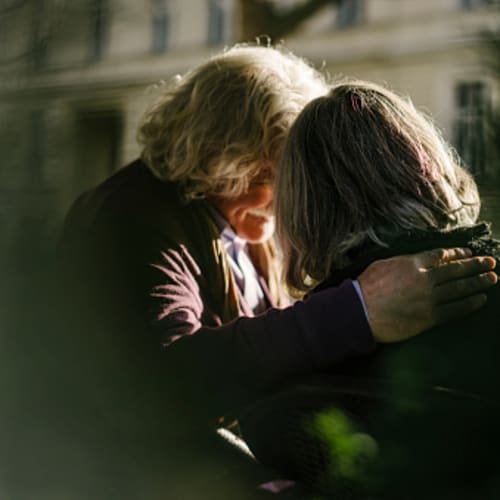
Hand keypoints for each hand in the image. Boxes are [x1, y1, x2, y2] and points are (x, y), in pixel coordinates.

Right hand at [358, 248, 496, 342]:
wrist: (360, 312)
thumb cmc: (366, 287)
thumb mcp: (383, 264)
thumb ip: (404, 261)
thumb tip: (418, 259)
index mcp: (412, 263)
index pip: (441, 255)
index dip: (457, 253)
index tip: (468, 253)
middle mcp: (425, 279)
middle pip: (455, 270)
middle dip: (475, 264)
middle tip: (490, 261)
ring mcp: (429, 298)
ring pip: (459, 288)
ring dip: (478, 282)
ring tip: (492, 277)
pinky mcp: (429, 317)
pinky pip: (455, 310)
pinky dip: (470, 304)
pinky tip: (481, 299)